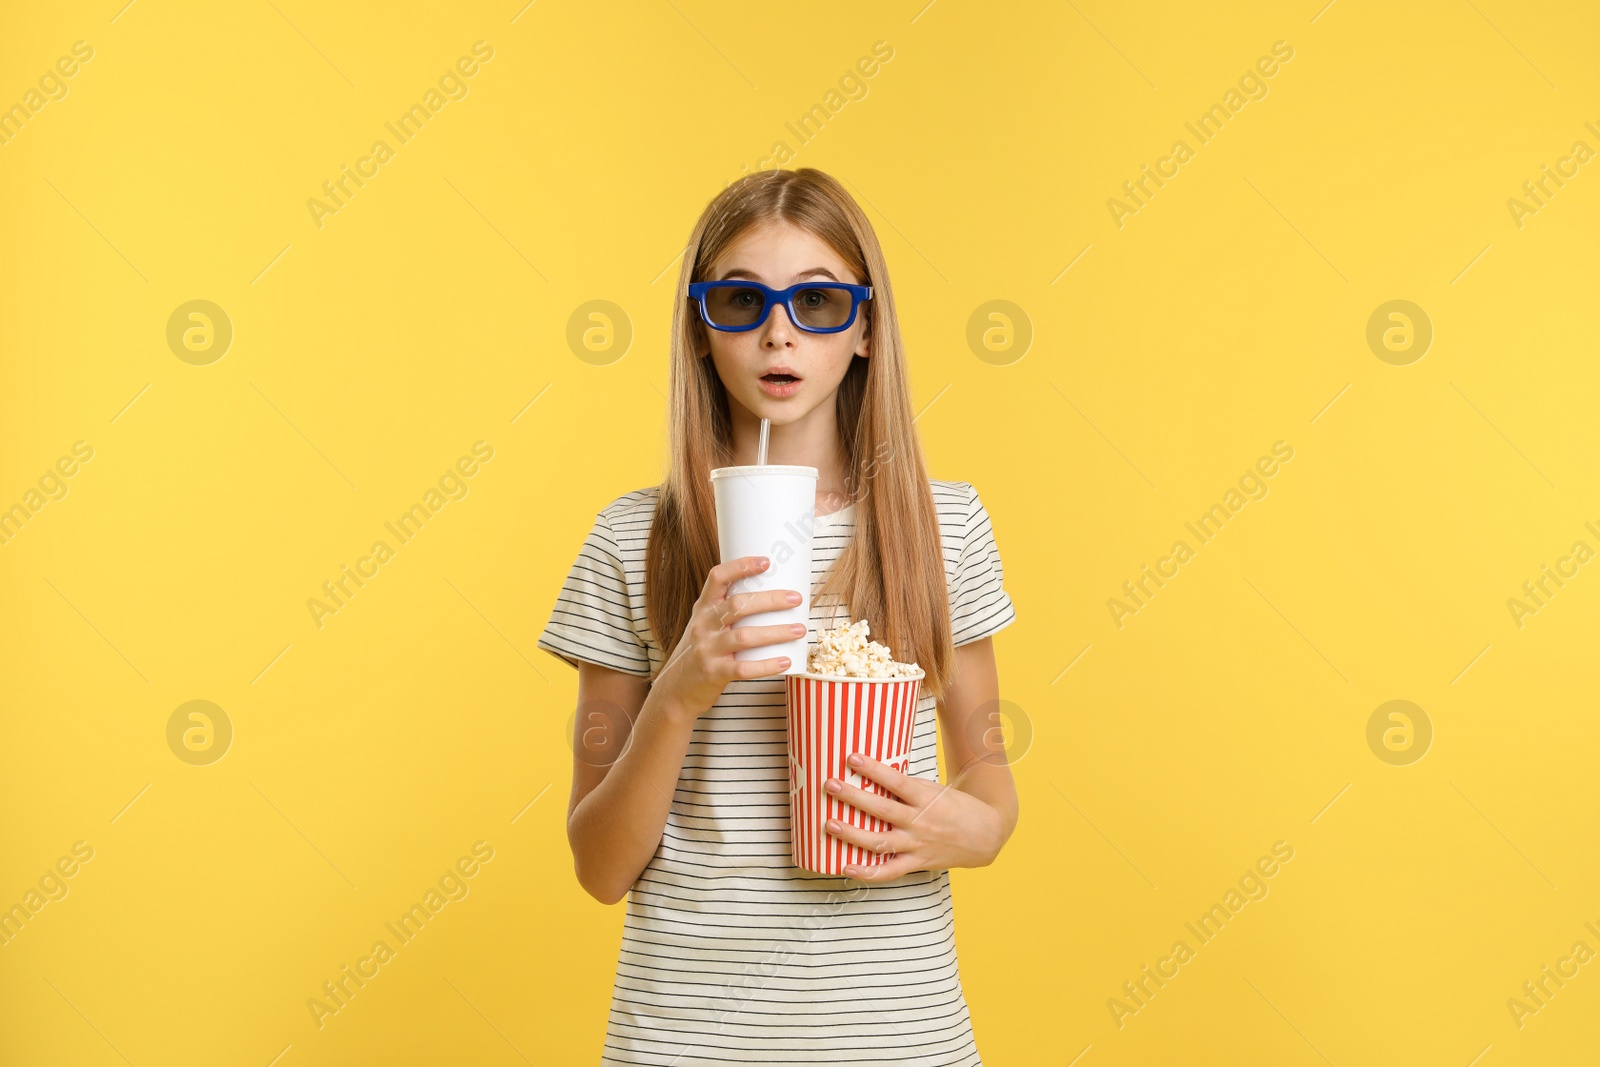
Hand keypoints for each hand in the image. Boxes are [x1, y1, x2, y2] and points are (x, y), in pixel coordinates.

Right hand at [654, 555, 803, 718]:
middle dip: (771, 600)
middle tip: (796, 598)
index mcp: (703, 608)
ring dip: (776, 632)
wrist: (676, 689)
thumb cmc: (701, 652)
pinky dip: (767, 666)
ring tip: (799, 630)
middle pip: (738, 605)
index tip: (767, 561)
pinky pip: (743, 669)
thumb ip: (728, 612)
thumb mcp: (705, 625)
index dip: (741, 566)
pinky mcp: (713, 673)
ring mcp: (707, 650)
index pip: (718, 577)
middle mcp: (703, 625)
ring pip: (744, 636)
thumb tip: (773, 594)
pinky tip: (785, 661)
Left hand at [822, 753, 1004, 880]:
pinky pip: (889, 871)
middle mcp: (919, 821)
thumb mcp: (934, 789)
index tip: (851, 758)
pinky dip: (867, 872)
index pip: (896, 781)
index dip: (873, 769)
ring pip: (880, 841)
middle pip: (882, 810)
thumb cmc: (955, 806)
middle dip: (853, 797)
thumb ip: (907, 786)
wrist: (986, 834)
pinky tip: (846, 867)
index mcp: (925, 797)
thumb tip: (874, 772)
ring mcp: (917, 844)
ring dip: (853, 834)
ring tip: (830, 824)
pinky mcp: (917, 862)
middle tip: (830, 785)